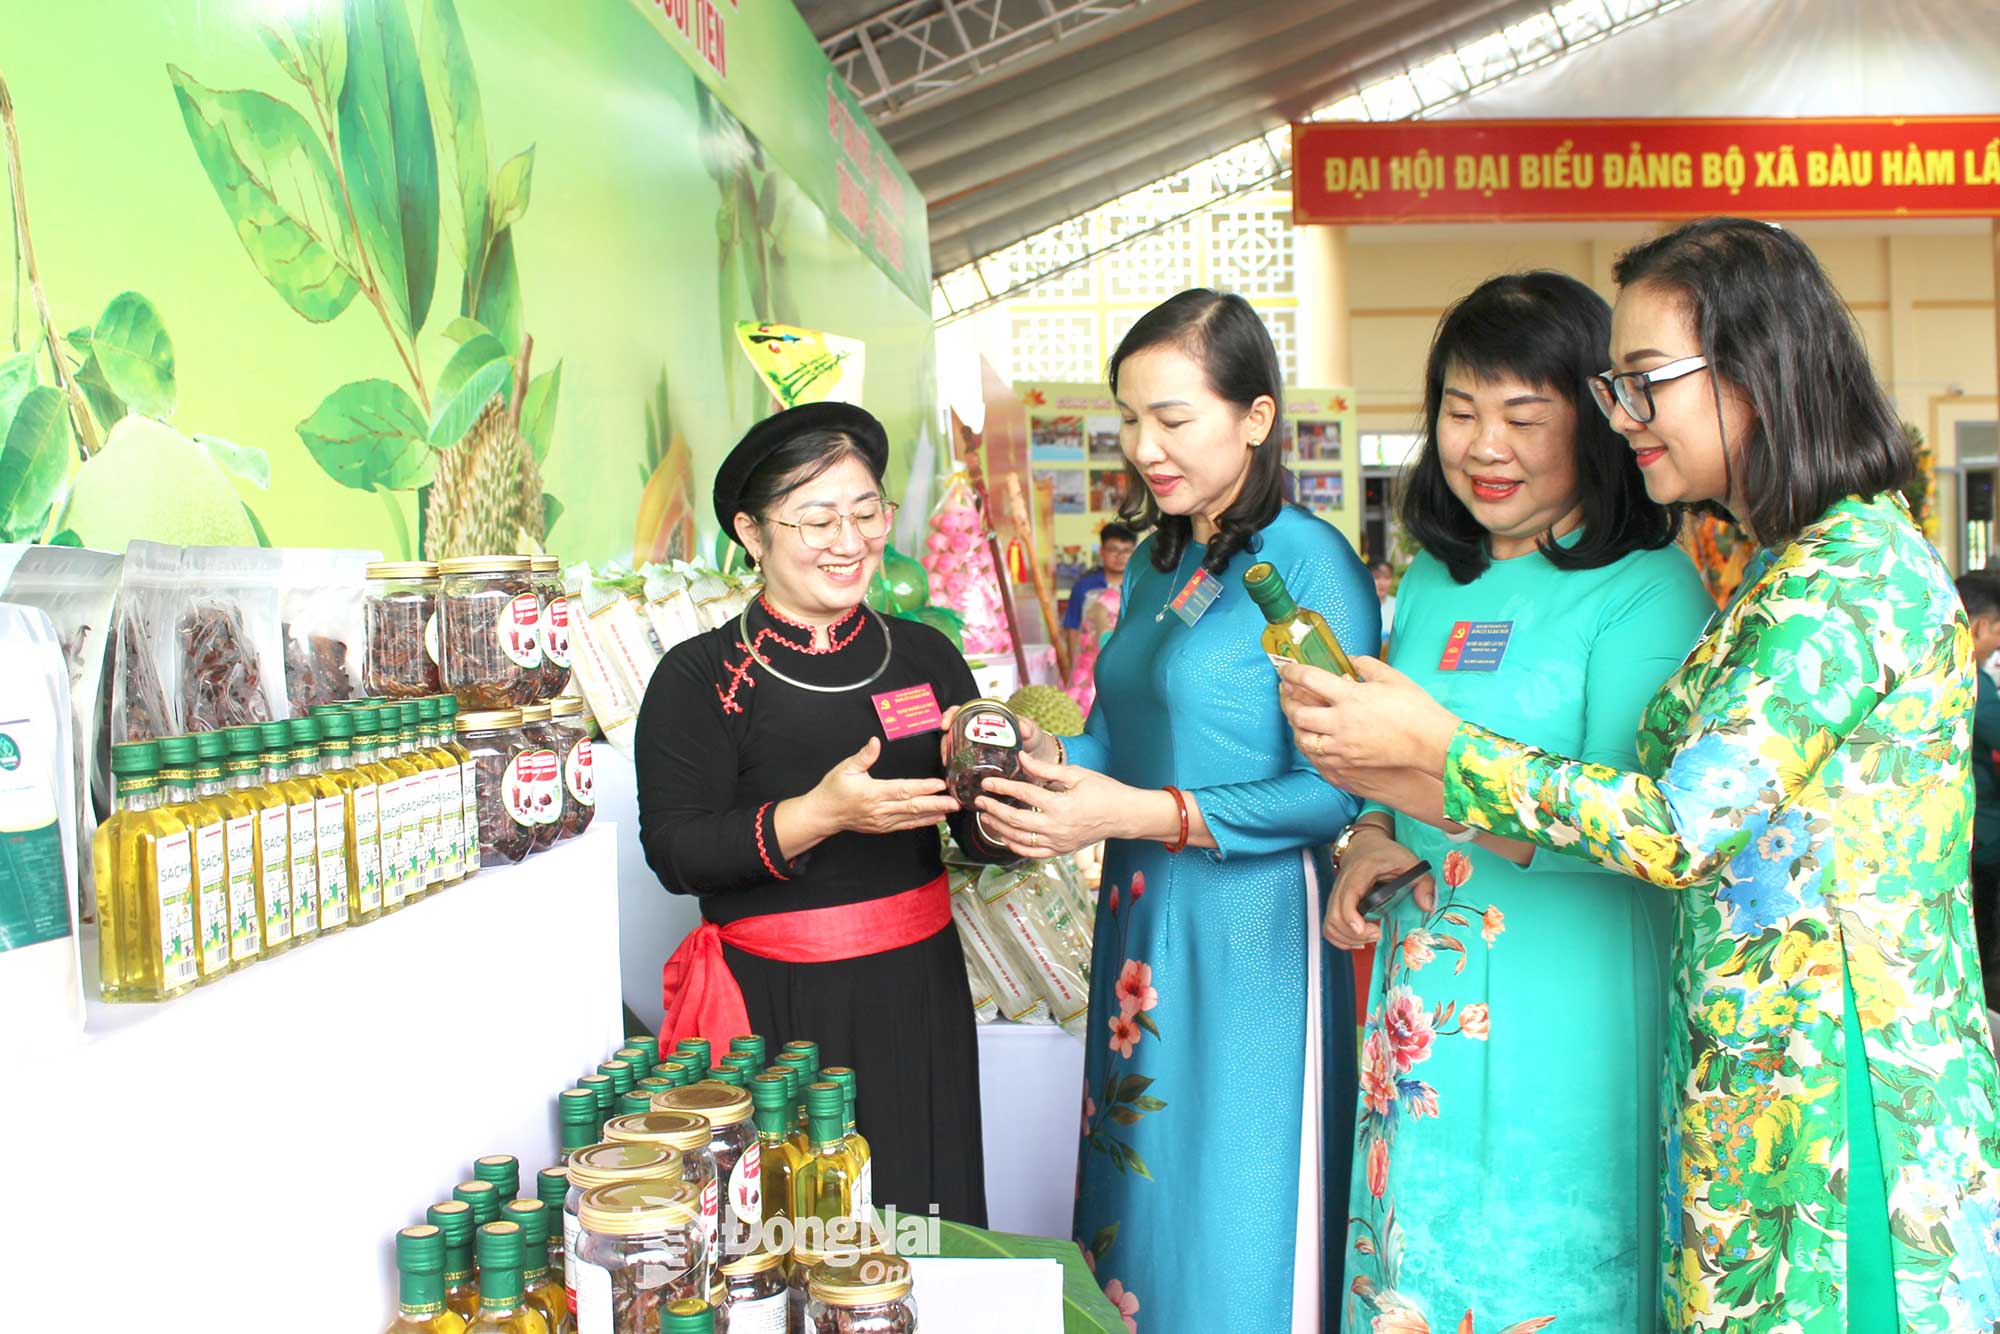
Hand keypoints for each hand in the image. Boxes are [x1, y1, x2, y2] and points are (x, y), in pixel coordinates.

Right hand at [811, 738, 959, 836]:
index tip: (940, 784)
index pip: (903, 789)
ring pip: (912, 817)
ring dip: (933, 813)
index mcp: (872, 792)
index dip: (923, 787)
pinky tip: (936, 819)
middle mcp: (879, 809)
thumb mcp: (845, 768)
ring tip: (951, 809)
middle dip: (936, 803)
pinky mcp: (882, 827)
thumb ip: (864, 756)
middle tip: (955, 802)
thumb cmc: (833, 789)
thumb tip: (875, 741)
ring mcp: (882, 821)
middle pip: (913, 806)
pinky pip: (906, 825)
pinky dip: (922, 822)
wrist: (823, 814)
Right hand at [938, 705, 1059, 767]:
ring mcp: (976, 750)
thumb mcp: (1031, 732)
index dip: (950, 714)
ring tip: (948, 765)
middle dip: (945, 741)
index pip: (962, 711)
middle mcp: (978, 734)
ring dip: (947, 756)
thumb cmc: (1034, 741)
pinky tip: (954, 775)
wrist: (1041, 762)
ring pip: (954, 750)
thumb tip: (1022, 727)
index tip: (945, 724)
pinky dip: (955, 770)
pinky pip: (962, 766)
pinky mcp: (978, 766)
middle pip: (953, 732)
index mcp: (987, 720)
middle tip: (945, 752)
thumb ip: (1028, 727)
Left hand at [973, 750, 1122, 857]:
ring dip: (999, 828)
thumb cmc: (1104, 792)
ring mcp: (1058, 842)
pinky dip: (1015, 846)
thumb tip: (1021, 757)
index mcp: (1061, 805)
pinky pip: (1032, 853)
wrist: (1124, 816)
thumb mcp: (1076, 774)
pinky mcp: (1060, 851)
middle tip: (978, 801)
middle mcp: (1056, 827)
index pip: (1024, 794)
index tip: (987, 782)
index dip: (1003, 786)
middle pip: (1015, 820)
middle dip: (993, 810)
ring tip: (985, 817)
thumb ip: (1046, 769)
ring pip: (1019, 839)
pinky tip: (1004, 837)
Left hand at [1277, 656, 1460, 789]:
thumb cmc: (1414, 707)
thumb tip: (1349, 660)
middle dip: (1287, 701)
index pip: (1310, 680)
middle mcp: (1341, 721)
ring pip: (1303, 739)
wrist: (1429, 742)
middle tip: (1286, 692)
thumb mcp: (1391, 677)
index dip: (1292, 672)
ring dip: (1295, 726)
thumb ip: (1365, 664)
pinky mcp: (1347, 762)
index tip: (1285, 669)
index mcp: (1350, 696)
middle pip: (1298, 713)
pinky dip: (1309, 745)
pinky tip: (1312, 737)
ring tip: (1296, 716)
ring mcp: (1342, 745)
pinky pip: (1316, 756)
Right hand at [1324, 825, 1433, 948]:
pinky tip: (1358, 940)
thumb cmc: (1386, 853)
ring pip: (1329, 924)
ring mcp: (1336, 895)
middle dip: (1353, 934)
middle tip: (1376, 935)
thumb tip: (1427, 906)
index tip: (1369, 931)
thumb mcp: (1408, 861)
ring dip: (1347, 939)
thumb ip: (1422, 882)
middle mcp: (1342, 885)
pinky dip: (1340, 938)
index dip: (1352, 918)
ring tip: (1368, 939)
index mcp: (1359, 873)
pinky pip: (1329, 926)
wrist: (1365, 845)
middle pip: (1334, 916)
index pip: (1347, 898)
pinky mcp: (1336, 904)